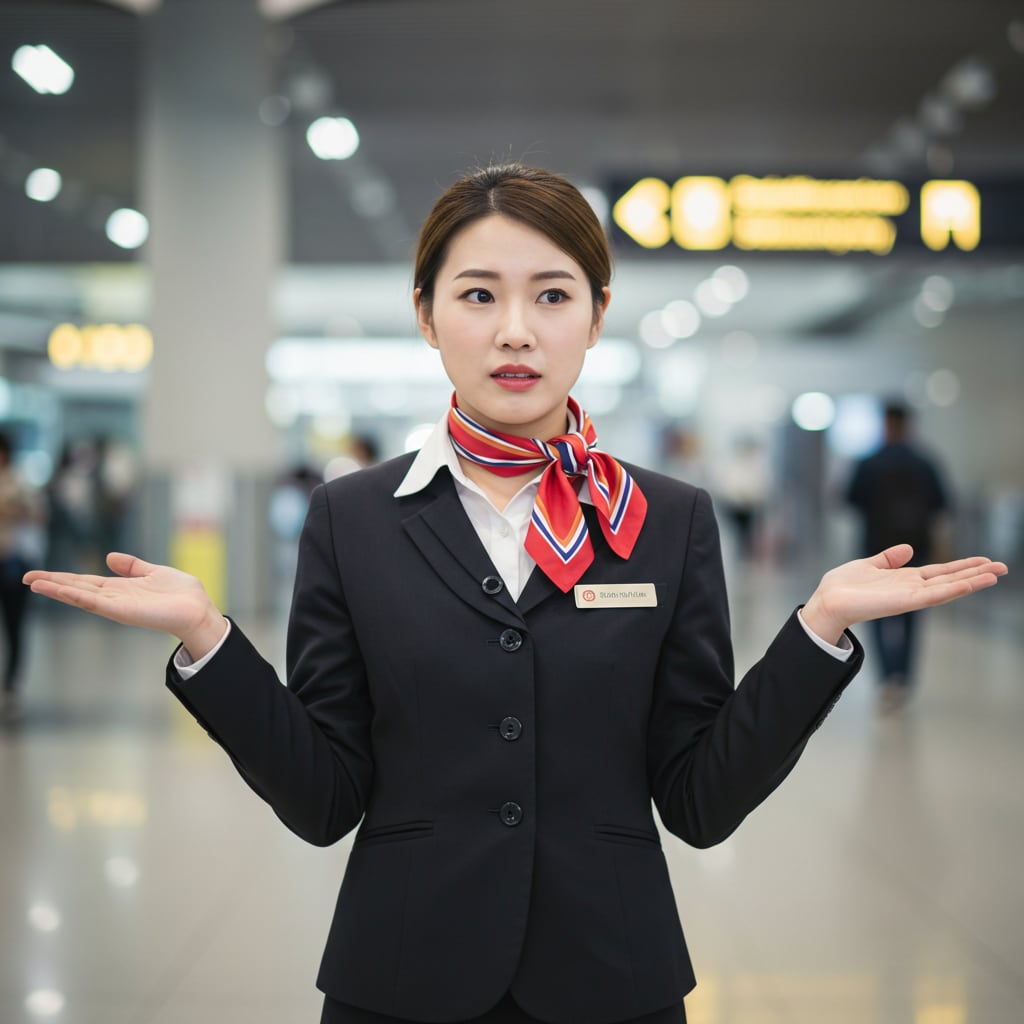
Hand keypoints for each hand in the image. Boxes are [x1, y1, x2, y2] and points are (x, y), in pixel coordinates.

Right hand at [23, 552, 227, 659]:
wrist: (198, 609)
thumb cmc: (181, 594)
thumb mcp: (153, 572)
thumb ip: (132, 566)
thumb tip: (109, 557)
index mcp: (120, 588)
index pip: (85, 582)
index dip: (63, 577)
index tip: (41, 574)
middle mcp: (114, 598)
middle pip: (77, 588)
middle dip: (52, 583)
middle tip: (26, 577)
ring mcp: (116, 606)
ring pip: (80, 595)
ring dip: (56, 589)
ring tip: (33, 582)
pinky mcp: (122, 611)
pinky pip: (94, 602)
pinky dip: (75, 596)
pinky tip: (59, 589)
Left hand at [801, 543, 1007, 644]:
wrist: (827, 600)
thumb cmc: (843, 586)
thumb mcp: (869, 565)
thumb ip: (889, 559)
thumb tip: (907, 548)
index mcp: (905, 579)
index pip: (942, 572)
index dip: (963, 566)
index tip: (985, 561)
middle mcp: (912, 589)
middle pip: (952, 579)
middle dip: (977, 573)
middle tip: (1003, 566)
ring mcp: (910, 597)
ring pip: (948, 588)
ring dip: (972, 581)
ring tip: (996, 574)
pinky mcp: (905, 602)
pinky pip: (933, 595)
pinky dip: (952, 589)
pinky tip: (969, 583)